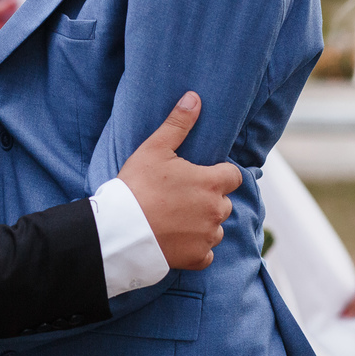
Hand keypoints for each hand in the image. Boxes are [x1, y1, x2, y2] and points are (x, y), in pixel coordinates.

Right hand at [116, 91, 241, 269]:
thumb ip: (178, 124)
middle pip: (224, 202)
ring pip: (216, 227)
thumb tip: (194, 97)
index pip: (233, 176)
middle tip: (180, 196)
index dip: (218, 174)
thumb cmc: (137, 185)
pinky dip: (196, 246)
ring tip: (175, 217)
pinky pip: (207, 252)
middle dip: (209, 198)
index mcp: (211, 183)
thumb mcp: (154, 148)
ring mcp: (208, 236)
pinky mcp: (199, 258)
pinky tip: (177, 238)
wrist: (120, 229)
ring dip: (203, 223)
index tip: (199, 176)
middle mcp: (217, 210)